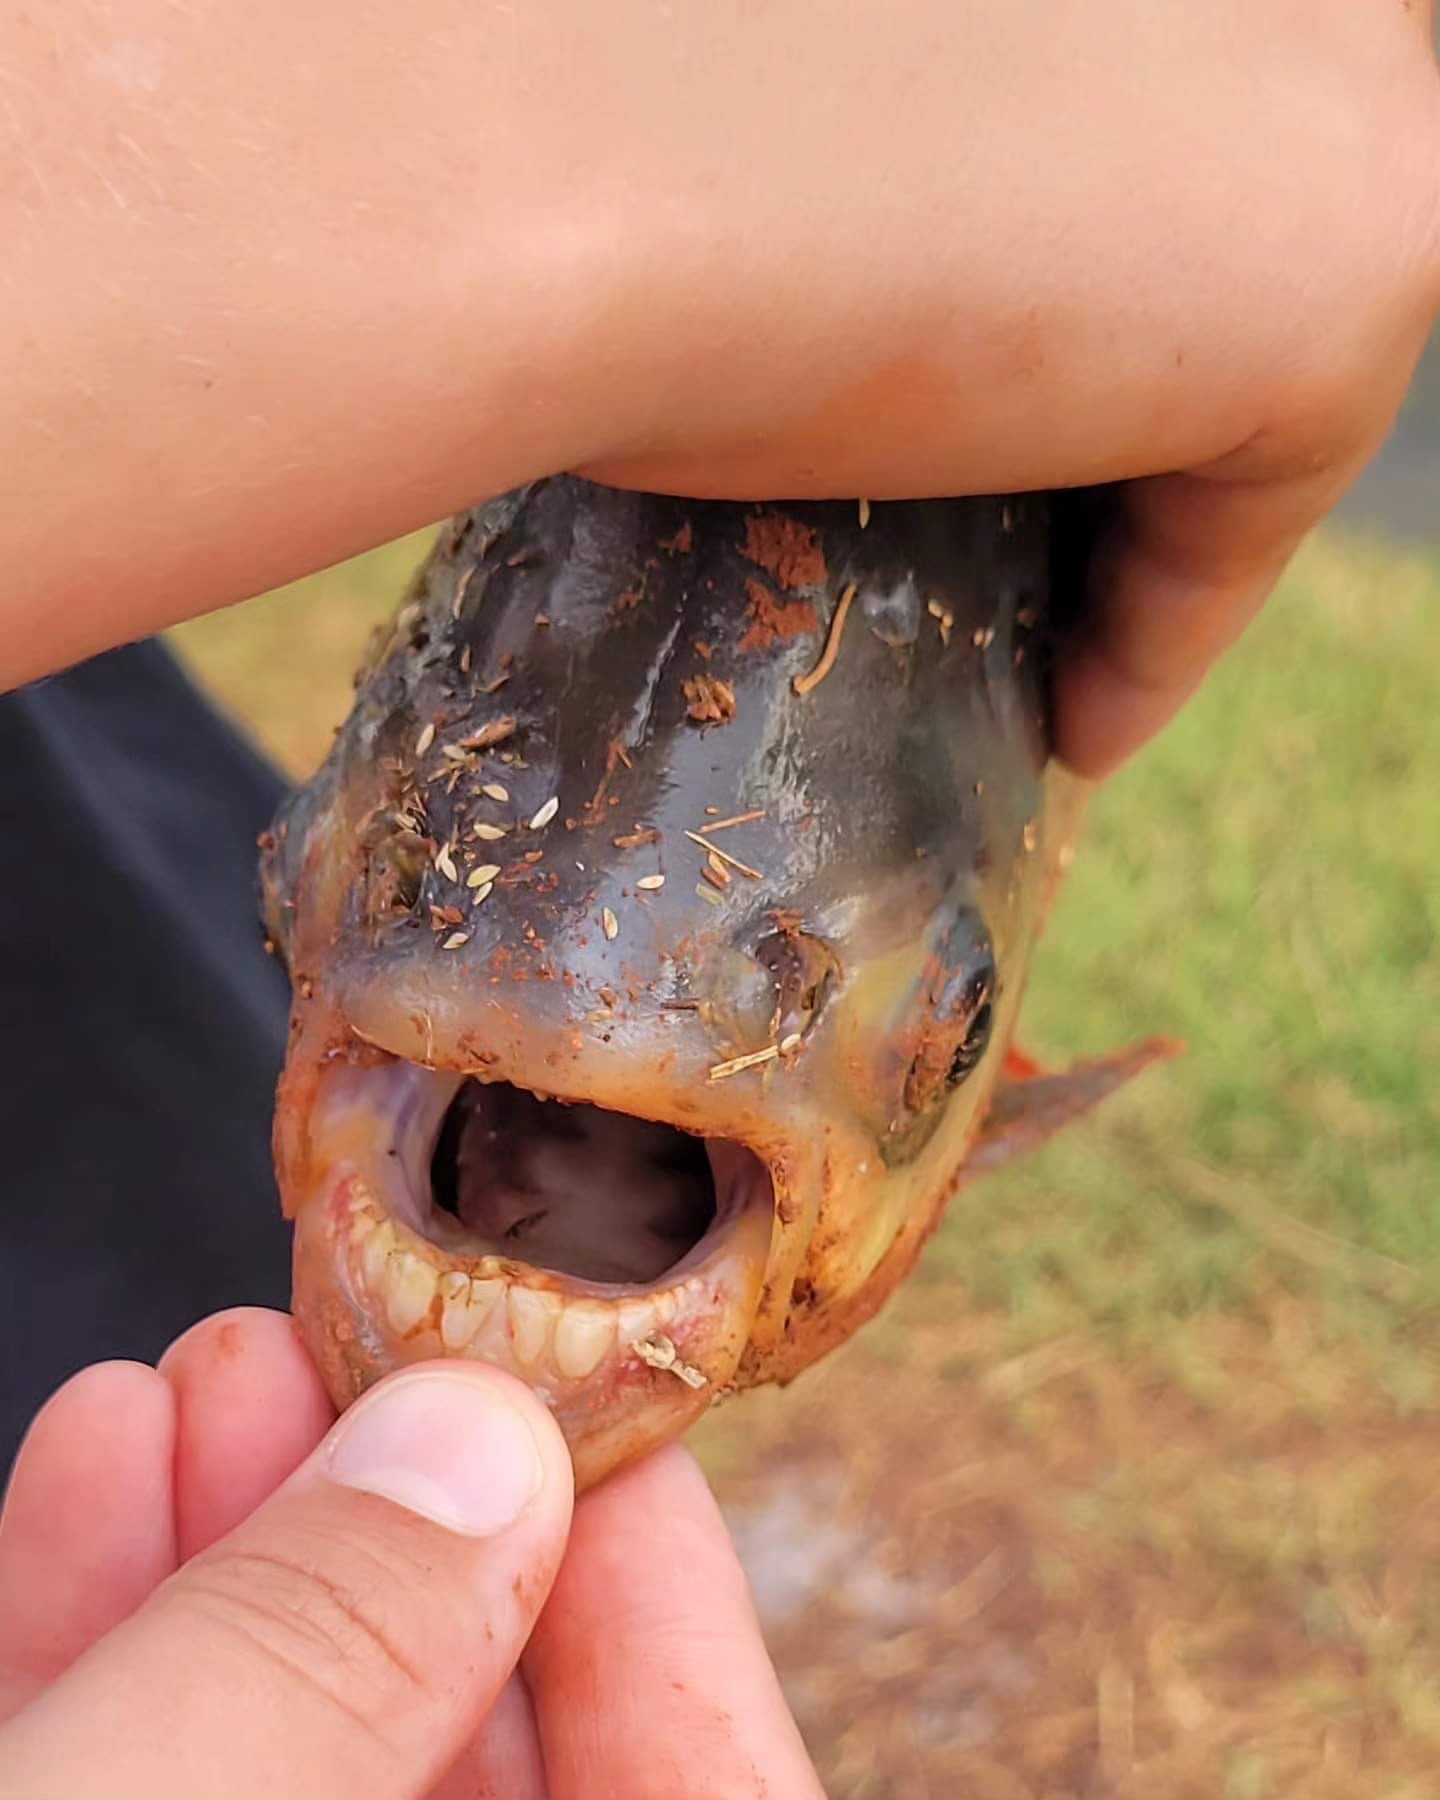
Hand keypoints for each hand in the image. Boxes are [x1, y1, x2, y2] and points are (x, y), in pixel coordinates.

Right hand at [0, 1310, 820, 1798]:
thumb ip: (316, 1671)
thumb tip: (469, 1450)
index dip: (655, 1592)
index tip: (581, 1407)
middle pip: (480, 1750)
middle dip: (409, 1524)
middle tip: (361, 1356)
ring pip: (307, 1752)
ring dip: (252, 1551)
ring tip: (215, 1376)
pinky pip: (152, 1782)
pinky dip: (119, 1644)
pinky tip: (101, 1470)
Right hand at [3, 1, 1436, 771]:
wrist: (556, 161)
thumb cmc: (571, 104)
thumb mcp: (755, 108)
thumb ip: (872, 149)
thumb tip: (809, 258)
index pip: (1121, 123)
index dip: (1056, 288)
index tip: (978, 441)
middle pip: (1205, 233)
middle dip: (1119, 398)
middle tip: (1000, 570)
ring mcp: (1344, 75)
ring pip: (1249, 357)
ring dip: (1134, 523)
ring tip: (1010, 667)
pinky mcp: (1371, 257)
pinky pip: (1262, 493)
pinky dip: (1158, 628)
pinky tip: (1062, 730)